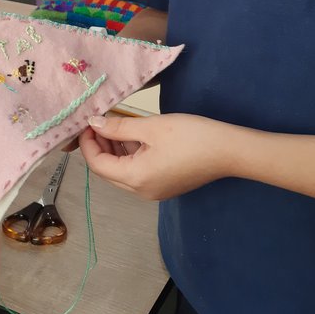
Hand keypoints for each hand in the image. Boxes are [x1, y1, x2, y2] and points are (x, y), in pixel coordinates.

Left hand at [78, 112, 234, 199]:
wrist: (228, 151)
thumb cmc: (189, 136)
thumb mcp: (150, 127)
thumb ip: (118, 128)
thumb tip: (93, 124)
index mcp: (135, 178)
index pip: (97, 164)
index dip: (87, 143)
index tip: (86, 122)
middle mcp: (141, 191)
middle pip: (108, 171)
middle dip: (99, 146)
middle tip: (98, 121)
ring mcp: (154, 191)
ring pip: (122, 172)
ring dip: (114, 150)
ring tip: (114, 125)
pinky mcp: (165, 186)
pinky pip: (137, 173)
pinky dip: (130, 156)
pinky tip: (133, 136)